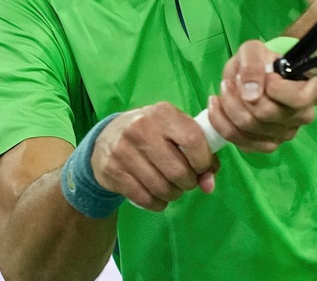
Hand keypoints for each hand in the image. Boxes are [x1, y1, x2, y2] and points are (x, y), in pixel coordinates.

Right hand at [90, 102, 218, 211]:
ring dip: (173, 194)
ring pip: (161, 188)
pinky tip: (157, 196)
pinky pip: (144, 198)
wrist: (107, 137)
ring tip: (172, 188)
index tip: (202, 168)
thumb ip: (200, 153)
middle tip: (186, 181)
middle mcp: (141, 128)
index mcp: (163, 113)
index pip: (193, 140)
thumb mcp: (175, 132)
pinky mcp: (113, 170)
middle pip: (178, 170)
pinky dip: (157, 203)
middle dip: (188, 183)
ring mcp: (124, 149)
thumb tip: (209, 185)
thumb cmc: (152, 133)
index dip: (203, 161)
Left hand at [206, 40, 316, 152]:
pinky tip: (216, 105)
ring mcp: (284, 134)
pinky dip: (221, 122)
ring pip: (250, 127)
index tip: (265, 75)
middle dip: (242, 94)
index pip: (299, 98)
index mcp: (309, 90)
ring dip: (229, 105)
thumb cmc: (258, 62)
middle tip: (234, 80)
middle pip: (267, 113)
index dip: (275, 87)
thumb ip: (253, 64)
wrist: (250, 77)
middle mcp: (301, 116)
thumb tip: (250, 92)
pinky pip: (240, 141)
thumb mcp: (253, 50)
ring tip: (225, 88)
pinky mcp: (265, 145)